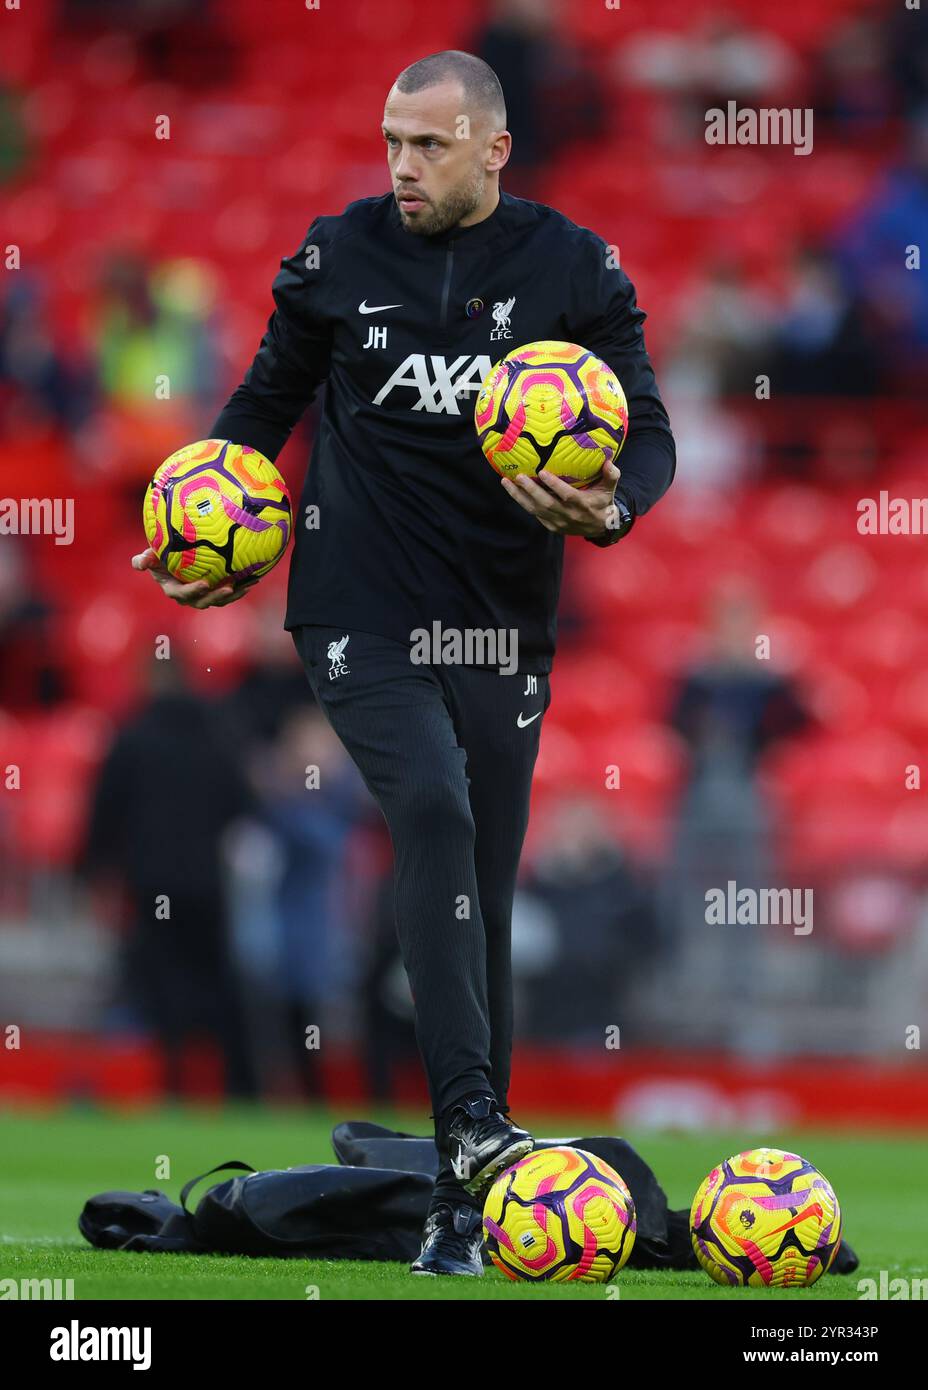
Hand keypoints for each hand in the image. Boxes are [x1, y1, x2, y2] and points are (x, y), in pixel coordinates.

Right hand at [131, 548, 257, 608]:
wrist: (173, 556)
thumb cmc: (159, 553)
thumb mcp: (149, 554)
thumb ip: (143, 560)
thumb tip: (138, 564)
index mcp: (173, 589)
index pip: (182, 593)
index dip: (193, 591)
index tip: (204, 583)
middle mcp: (189, 596)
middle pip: (203, 601)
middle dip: (216, 597)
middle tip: (228, 588)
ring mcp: (203, 595)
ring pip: (219, 599)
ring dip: (233, 594)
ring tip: (245, 585)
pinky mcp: (215, 590)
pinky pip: (229, 592)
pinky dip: (241, 587)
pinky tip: (253, 578)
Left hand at [500, 460, 619, 537]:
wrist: (600, 528)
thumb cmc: (603, 502)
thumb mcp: (610, 488)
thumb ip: (611, 475)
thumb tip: (608, 461)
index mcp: (583, 505)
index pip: (567, 495)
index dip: (554, 485)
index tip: (542, 472)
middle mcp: (569, 515)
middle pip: (546, 503)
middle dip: (530, 490)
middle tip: (518, 476)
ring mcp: (558, 523)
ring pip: (535, 510)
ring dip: (519, 496)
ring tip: (506, 482)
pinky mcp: (551, 526)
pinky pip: (534, 514)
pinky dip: (523, 502)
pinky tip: (513, 490)